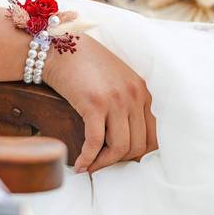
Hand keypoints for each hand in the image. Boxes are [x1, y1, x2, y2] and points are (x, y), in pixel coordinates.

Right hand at [43, 36, 157, 173]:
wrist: (60, 48)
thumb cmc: (84, 66)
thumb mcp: (116, 82)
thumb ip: (127, 104)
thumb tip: (126, 139)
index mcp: (143, 92)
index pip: (152, 135)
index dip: (137, 154)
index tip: (121, 160)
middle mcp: (135, 96)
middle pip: (138, 145)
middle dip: (120, 160)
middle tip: (103, 164)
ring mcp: (116, 100)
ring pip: (120, 147)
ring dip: (103, 163)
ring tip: (90, 166)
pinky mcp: (94, 104)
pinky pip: (95, 142)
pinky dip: (88, 158)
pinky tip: (79, 164)